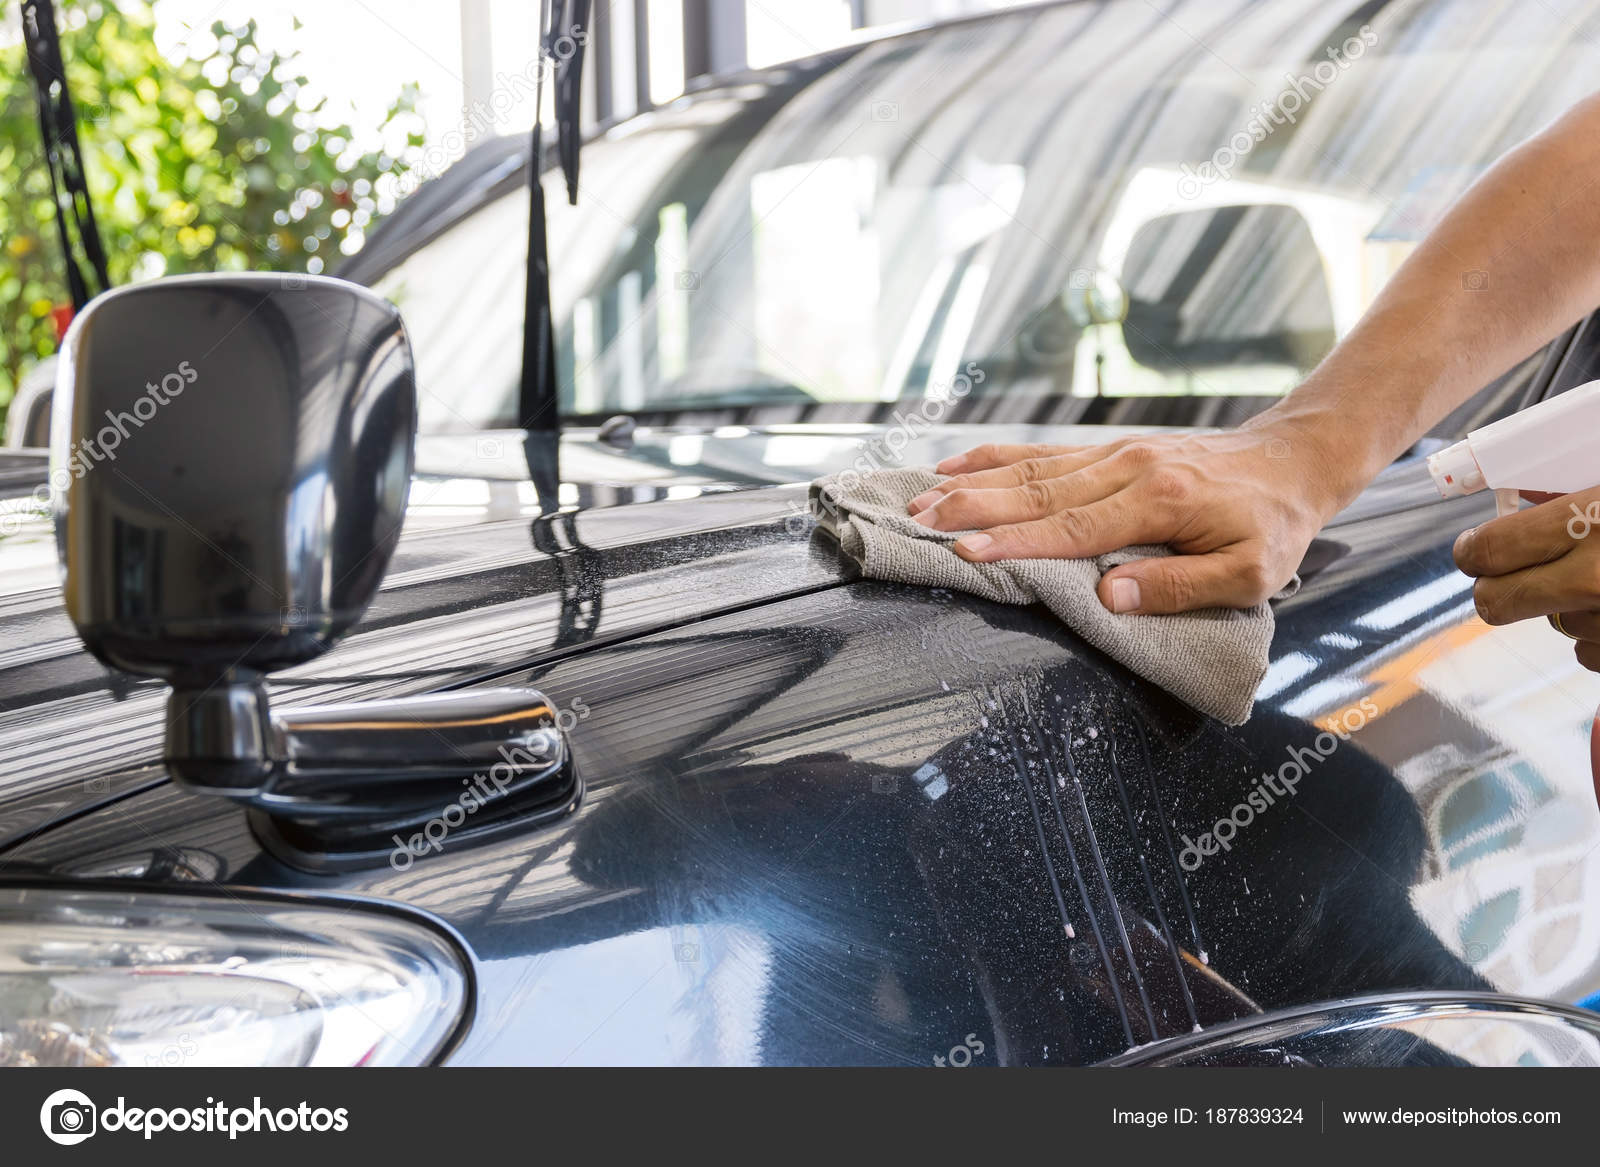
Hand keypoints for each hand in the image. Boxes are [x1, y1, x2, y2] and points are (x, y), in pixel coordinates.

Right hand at [907, 425, 1348, 613]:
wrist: (1293, 458)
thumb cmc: (1274, 523)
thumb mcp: (1249, 572)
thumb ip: (1181, 585)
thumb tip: (1112, 595)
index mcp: (1158, 500)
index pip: (1071, 526)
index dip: (1015, 542)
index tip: (967, 551)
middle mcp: (1127, 468)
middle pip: (1036, 491)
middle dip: (973, 508)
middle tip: (920, 522)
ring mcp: (1115, 454)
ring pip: (1031, 469)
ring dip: (973, 485)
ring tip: (922, 499)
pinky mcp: (1111, 451)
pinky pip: (1043, 454)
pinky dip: (996, 459)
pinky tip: (959, 466)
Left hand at [1453, 486, 1599, 670]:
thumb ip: (1570, 499)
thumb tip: (1526, 501)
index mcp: (1588, 521)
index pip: (1488, 549)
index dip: (1473, 551)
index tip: (1474, 550)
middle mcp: (1595, 577)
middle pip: (1495, 602)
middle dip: (1497, 587)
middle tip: (1514, 573)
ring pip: (1553, 626)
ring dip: (1564, 607)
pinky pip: (1588, 651)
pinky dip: (1597, 632)